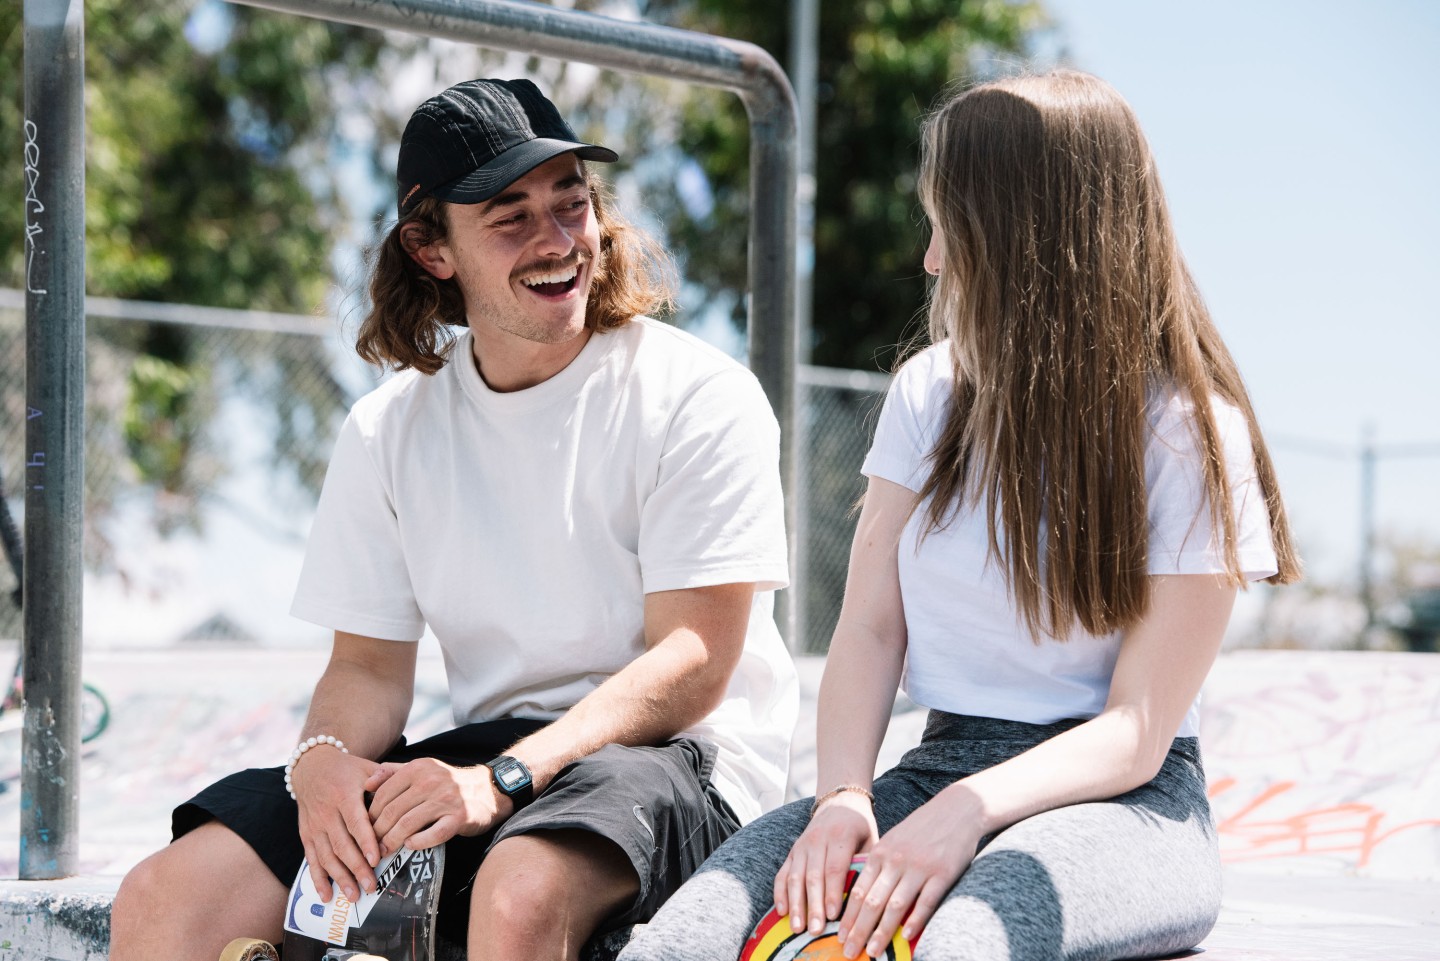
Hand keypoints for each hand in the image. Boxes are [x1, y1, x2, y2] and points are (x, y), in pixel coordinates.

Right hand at [290, 746, 384, 904]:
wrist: (312, 767)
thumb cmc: (348, 770)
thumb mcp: (367, 767)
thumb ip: (386, 778)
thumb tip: (405, 784)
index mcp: (344, 795)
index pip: (355, 822)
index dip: (365, 841)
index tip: (376, 860)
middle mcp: (326, 812)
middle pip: (342, 844)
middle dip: (356, 868)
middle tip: (371, 887)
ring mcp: (315, 826)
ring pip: (326, 856)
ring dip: (340, 878)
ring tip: (354, 896)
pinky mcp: (306, 835)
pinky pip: (311, 860)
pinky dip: (318, 879)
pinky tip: (327, 895)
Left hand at [365, 758, 509, 856]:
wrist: (488, 789)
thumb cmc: (449, 782)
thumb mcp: (423, 768)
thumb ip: (393, 772)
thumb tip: (366, 782)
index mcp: (418, 768)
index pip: (384, 793)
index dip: (370, 814)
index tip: (365, 828)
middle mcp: (431, 780)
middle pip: (393, 811)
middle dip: (377, 832)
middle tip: (371, 845)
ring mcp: (446, 799)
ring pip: (408, 824)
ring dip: (392, 841)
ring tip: (385, 850)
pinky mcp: (459, 817)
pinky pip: (433, 834)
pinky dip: (418, 842)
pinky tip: (410, 846)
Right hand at [774, 791, 877, 936]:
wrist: (840, 803)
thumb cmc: (860, 828)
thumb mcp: (871, 839)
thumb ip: (867, 864)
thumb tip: (869, 896)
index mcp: (841, 836)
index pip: (835, 868)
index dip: (833, 893)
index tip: (834, 916)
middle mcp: (818, 840)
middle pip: (814, 876)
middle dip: (813, 906)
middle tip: (815, 931)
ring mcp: (802, 845)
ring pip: (796, 877)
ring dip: (796, 904)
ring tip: (798, 927)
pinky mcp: (792, 851)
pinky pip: (782, 873)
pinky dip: (780, 893)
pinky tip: (782, 911)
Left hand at [837, 788, 982, 957]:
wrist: (957, 809)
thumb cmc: (923, 829)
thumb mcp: (894, 841)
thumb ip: (879, 865)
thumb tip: (863, 896)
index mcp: (880, 854)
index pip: (858, 892)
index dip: (848, 917)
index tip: (839, 936)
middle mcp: (896, 861)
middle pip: (872, 902)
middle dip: (858, 930)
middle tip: (848, 952)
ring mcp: (919, 867)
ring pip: (895, 905)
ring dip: (881, 931)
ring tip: (872, 951)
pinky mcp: (942, 873)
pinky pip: (926, 901)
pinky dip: (915, 920)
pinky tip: (906, 936)